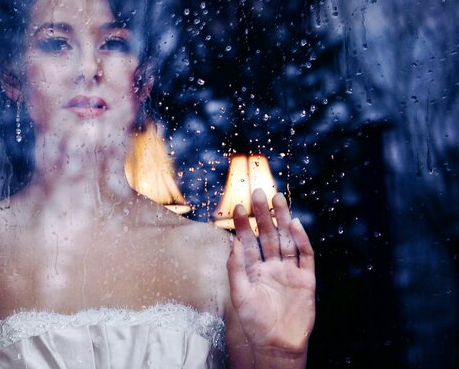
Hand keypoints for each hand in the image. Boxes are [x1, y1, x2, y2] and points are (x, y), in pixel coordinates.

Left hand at [227, 189, 314, 358]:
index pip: (248, 241)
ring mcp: (290, 271)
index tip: (238, 208)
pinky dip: (302, 240)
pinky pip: (305, 256)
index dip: (244, 224)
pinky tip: (295, 225)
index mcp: (254, 269)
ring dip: (283, 220)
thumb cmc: (254, 322)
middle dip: (263, 214)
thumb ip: (235, 267)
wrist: (277, 345)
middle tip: (258, 193)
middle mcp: (272, 266)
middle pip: (268, 235)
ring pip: (287, 240)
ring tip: (277, 199)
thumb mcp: (239, 294)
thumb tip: (233, 240)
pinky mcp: (306, 279)